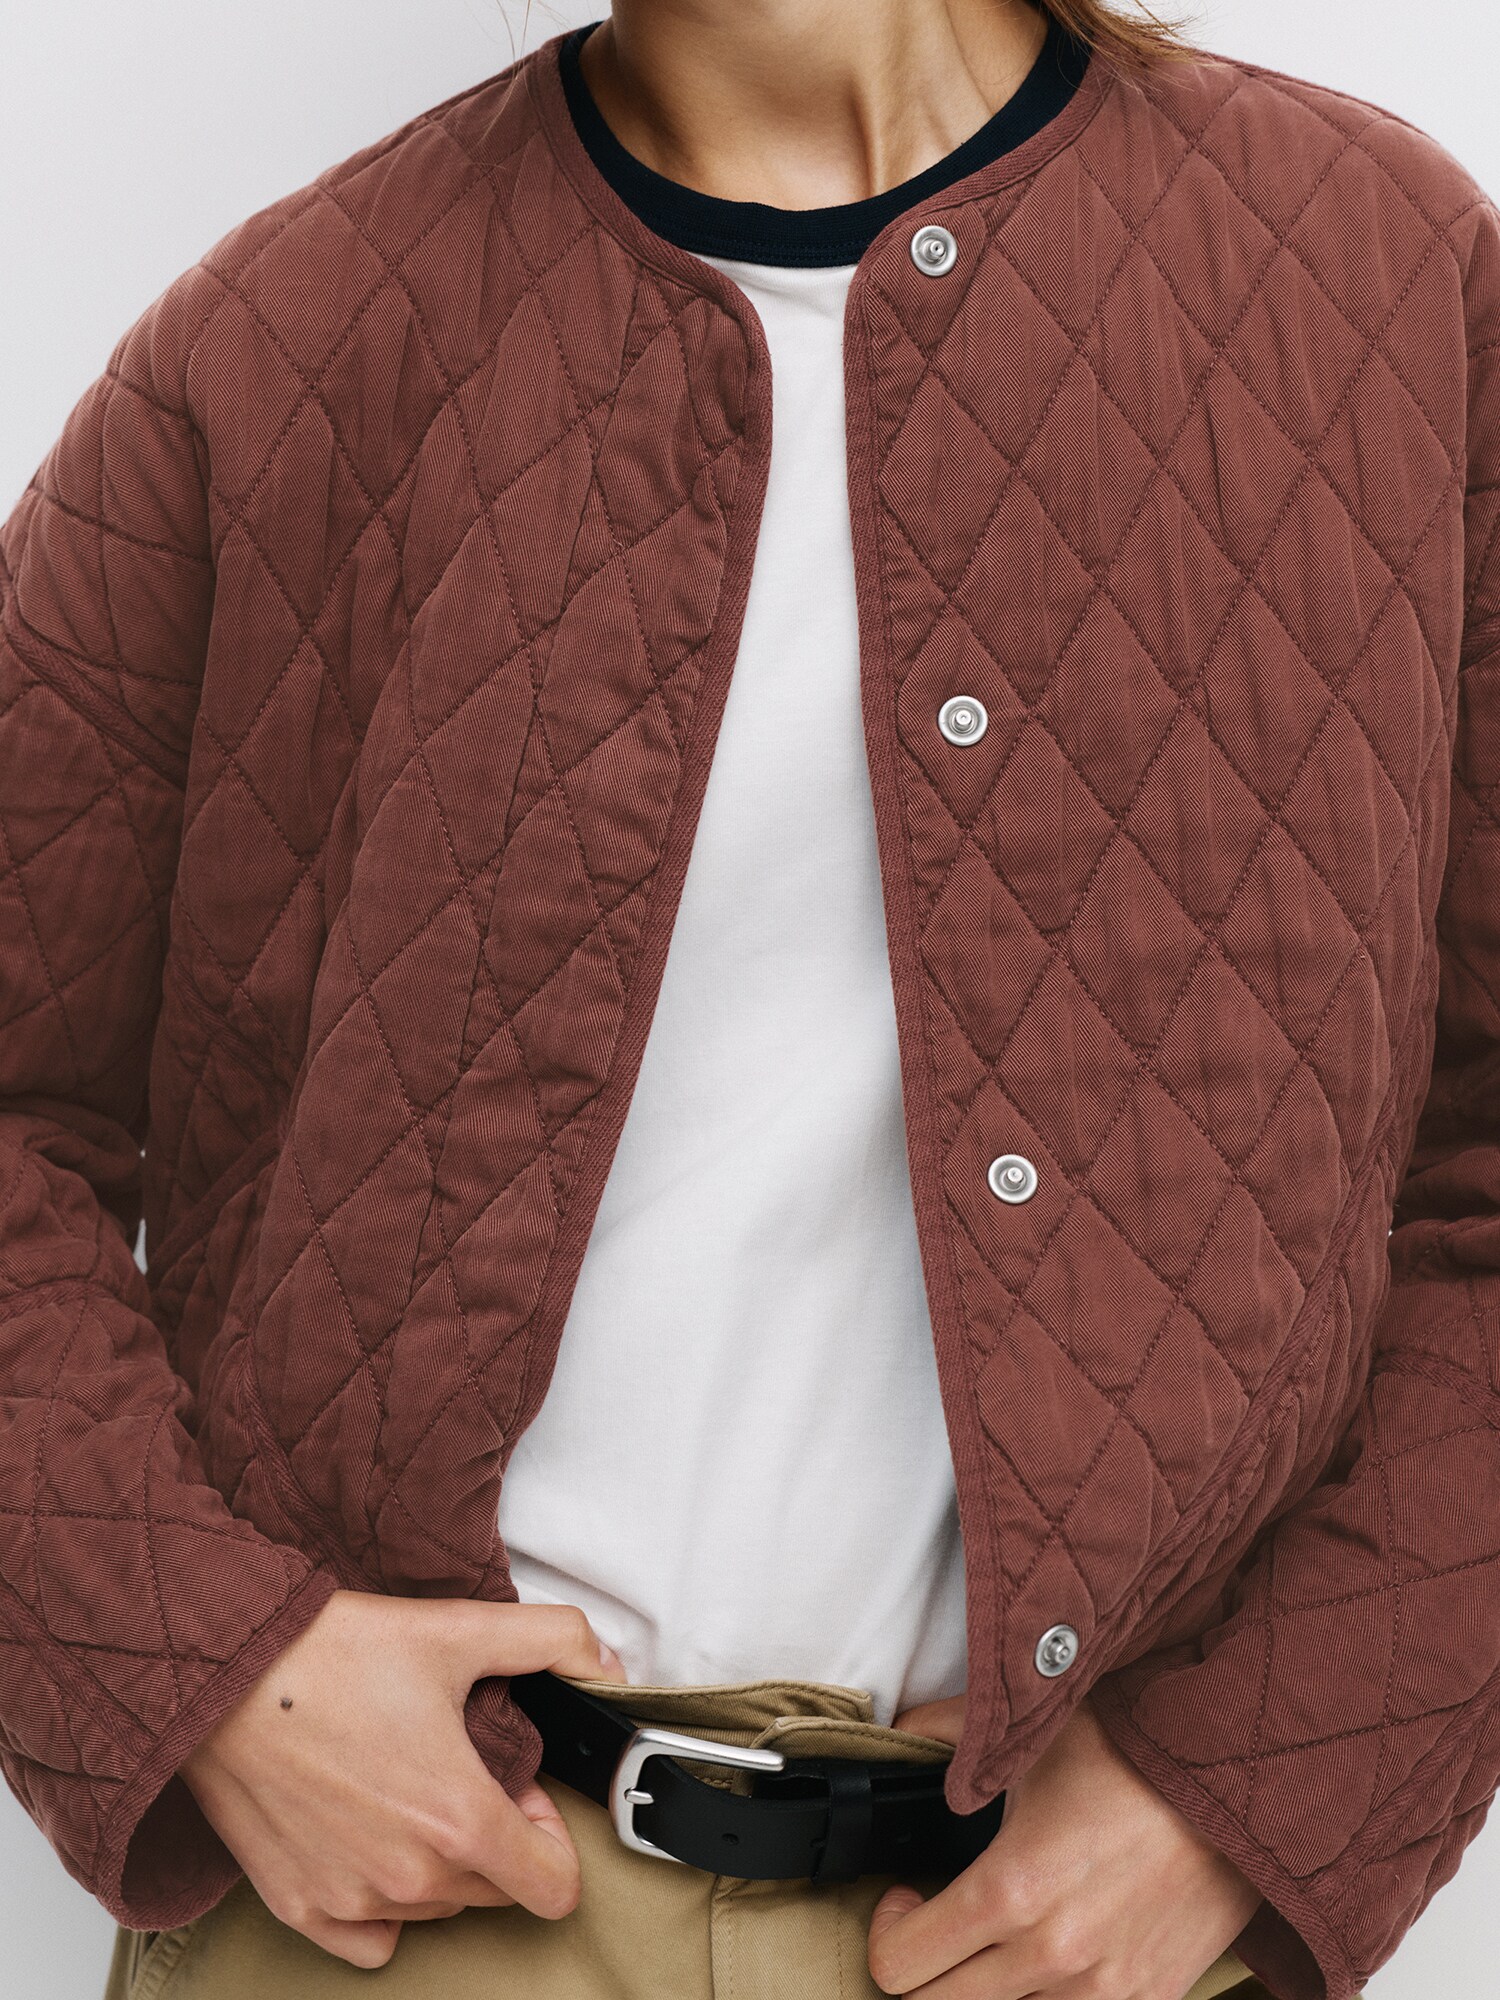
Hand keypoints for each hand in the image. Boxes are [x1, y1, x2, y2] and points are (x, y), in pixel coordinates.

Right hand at [179, 1591, 625, 1968]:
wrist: (222, 1676)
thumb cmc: (331, 1654)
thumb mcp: (459, 1629)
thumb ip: (552, 1641)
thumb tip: (605, 1663)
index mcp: (460, 1823)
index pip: (554, 1887)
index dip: (551, 1833)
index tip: (518, 1786)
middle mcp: (411, 1879)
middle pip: (495, 1891)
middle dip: (495, 1836)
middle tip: (458, 1767)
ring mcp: (352, 1900)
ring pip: (435, 1909)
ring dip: (438, 1862)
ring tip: (408, 1784)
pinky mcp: (300, 1906)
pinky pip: (369, 1939)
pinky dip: (382, 1904)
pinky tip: (372, 1841)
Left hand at [867, 1692, 1261, 1997]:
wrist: (1243, 1786)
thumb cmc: (1139, 1755)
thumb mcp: (1033, 1733)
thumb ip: (951, 1731)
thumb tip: (902, 1731)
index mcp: (1010, 1891)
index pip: (899, 1966)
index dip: (888, 1929)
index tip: (907, 1897)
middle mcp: (1052, 1958)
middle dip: (924, 1967)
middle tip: (939, 1920)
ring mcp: (1103, 1993)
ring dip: (988, 1985)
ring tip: (1000, 1933)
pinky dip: (1047, 1995)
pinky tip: (1052, 1952)